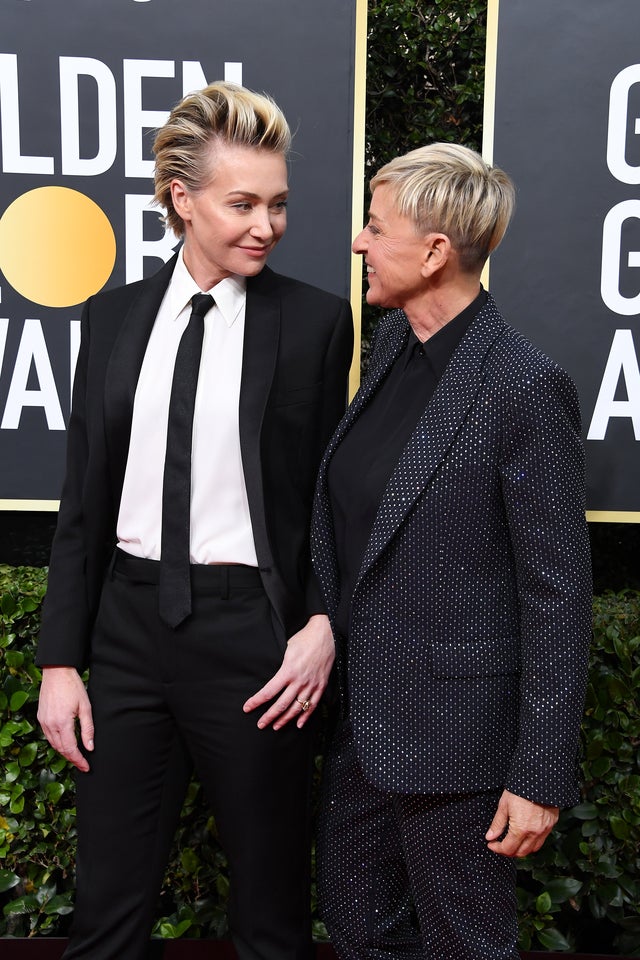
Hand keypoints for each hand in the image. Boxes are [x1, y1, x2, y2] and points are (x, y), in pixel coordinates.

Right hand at [37, 665, 93, 771]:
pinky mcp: (41, 717)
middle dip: (72, 758)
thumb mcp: (86, 707)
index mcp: (63, 723)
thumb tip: (89, 747)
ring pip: (53, 744)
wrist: (57, 672)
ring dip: (64, 751)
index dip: (78, 760)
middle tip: (83, 764)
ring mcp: (43, 721)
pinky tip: (65, 742)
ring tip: (76, 756)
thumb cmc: (73, 687)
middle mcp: (50, 725)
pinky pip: (48, 736)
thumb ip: (88, 729)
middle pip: (61, 749)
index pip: (71, 749)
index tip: (86, 767)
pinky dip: (57, 742)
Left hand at [243, 614, 334, 729]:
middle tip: (260, 724)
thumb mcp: (286, 650)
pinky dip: (305, 716)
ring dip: (285, 719)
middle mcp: (299, 681)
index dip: (256, 702)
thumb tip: (273, 679)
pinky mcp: (321, 685)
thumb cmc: (303, 639)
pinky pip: (313, 705)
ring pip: (296, 708)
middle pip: (281, 705)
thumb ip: (281, 668)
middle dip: (269, 716)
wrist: (325, 634)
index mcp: (288, 671)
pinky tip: (298, 724)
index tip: (247, 708)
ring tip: (276, 726)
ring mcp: (311, 685)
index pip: (268, 692)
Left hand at [485, 789, 558, 856]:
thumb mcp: (504, 805)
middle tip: (500, 844)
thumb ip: (497, 824)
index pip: (508, 849)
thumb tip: (490, 837)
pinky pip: (542, 840)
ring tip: (513, 841)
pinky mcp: (551, 824)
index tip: (491, 844)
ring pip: (533, 849)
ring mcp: (544, 830)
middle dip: (509, 851)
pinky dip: (532, 842)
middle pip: (521, 853)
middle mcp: (534, 833)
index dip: (497, 849)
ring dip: (522, 849)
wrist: (539, 778)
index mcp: (521, 829)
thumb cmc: (520, 789)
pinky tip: (525, 834)